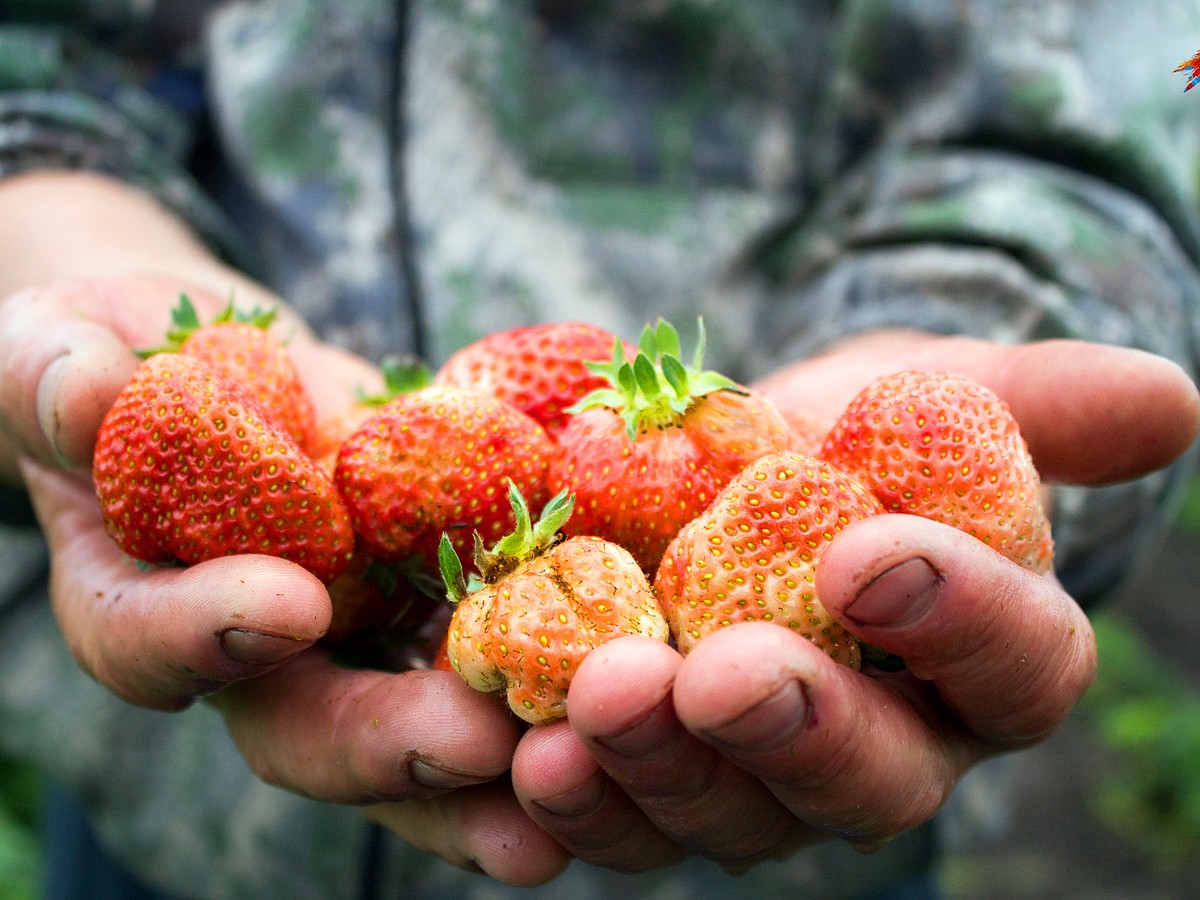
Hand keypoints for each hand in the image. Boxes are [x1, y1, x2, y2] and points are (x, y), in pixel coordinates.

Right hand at [2, 269, 567, 883]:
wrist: (214, 362)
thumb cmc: (117, 359)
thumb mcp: (63, 346)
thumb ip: (54, 373)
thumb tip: (84, 389)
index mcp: (141, 605)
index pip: (152, 642)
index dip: (207, 634)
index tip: (286, 605)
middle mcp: (254, 652)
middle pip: (313, 728)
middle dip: (391, 743)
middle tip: (476, 743)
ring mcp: (355, 636)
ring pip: (418, 730)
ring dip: (497, 768)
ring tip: (574, 777)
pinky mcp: (436, 594)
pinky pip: (493, 646)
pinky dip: (553, 668)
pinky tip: (627, 679)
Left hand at [507, 333, 1199, 871]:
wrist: (717, 463)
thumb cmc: (848, 434)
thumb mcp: (932, 396)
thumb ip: (1035, 406)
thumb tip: (1170, 399)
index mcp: (970, 658)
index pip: (1011, 669)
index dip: (959, 619)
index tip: (875, 553)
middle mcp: (872, 744)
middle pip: (860, 779)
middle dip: (794, 729)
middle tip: (724, 674)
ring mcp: (751, 778)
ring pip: (726, 815)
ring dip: (659, 772)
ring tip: (595, 707)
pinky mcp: (644, 780)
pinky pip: (613, 818)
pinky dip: (566, 804)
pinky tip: (520, 762)